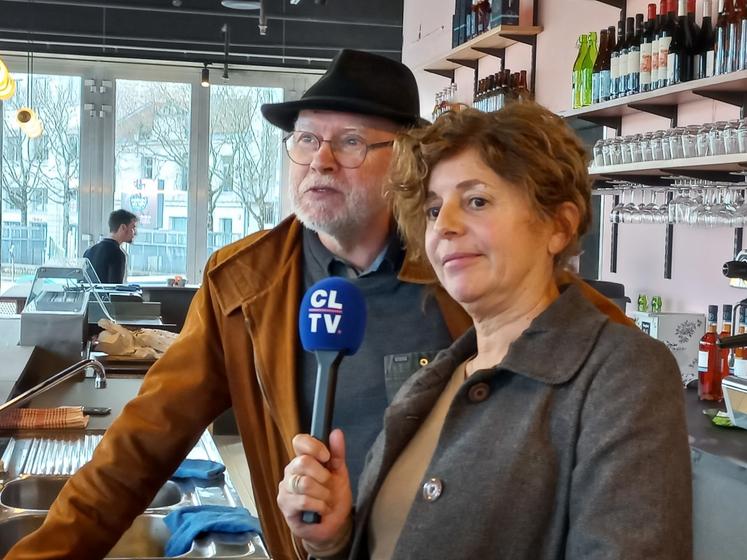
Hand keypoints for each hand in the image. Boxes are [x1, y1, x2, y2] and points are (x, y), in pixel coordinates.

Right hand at [277, 429, 352, 549]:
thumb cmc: (334, 497)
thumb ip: (337, 453)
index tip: (327, 457)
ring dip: (323, 494)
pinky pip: (304, 501)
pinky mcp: (285, 505)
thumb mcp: (340, 473)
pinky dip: (319, 506)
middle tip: (328, 484)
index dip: (314, 447)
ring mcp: (286, 488)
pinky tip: (322, 509)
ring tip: (326, 499)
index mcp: (303, 458)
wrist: (332, 524)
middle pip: (303, 462)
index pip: (299, 441)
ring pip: (305, 483)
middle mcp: (291, 470)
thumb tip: (336, 432)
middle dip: (323, 475)